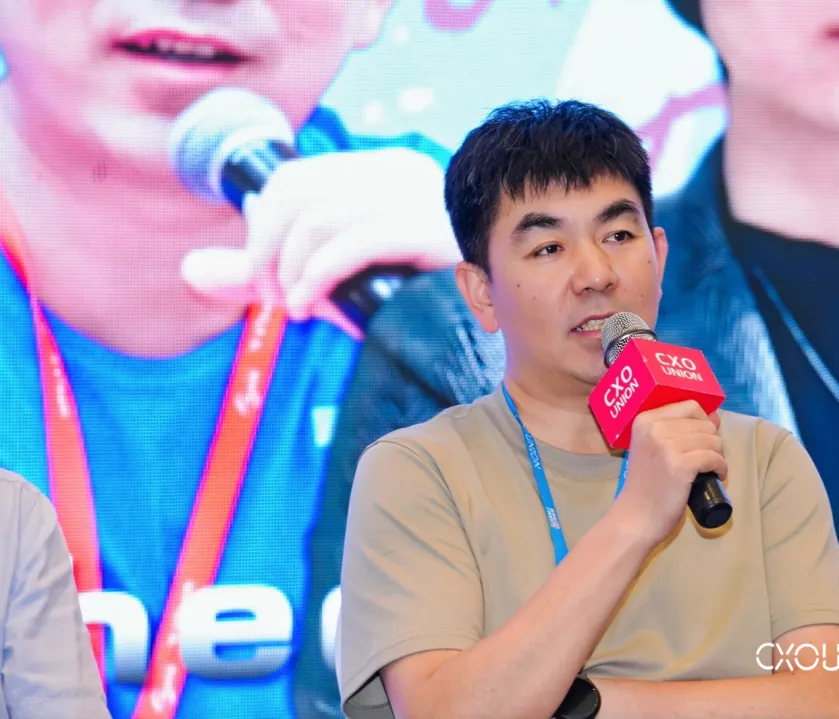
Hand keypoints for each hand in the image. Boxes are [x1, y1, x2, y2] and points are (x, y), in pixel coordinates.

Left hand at [180, 148, 460, 336]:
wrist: (472, 338)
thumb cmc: (401, 307)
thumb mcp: (322, 282)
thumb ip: (260, 273)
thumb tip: (188, 270)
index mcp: (377, 173)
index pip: (296, 178)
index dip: (262, 226)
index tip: (264, 280)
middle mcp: (397, 172)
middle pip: (299, 190)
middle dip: (266, 248)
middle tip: (270, 299)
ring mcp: (416, 197)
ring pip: (320, 216)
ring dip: (288, 267)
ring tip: (292, 308)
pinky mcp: (429, 231)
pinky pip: (353, 241)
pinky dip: (316, 274)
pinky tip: (308, 305)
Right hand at [614, 401, 725, 546]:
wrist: (635, 518)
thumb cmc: (646, 486)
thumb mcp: (651, 448)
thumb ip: (673, 430)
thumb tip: (714, 417)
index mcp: (645, 420)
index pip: (690, 406)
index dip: (704, 421)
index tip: (704, 438)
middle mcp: (654, 428)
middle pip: (705, 423)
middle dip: (712, 442)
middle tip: (706, 460)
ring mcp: (667, 446)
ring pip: (712, 440)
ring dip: (718, 455)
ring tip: (709, 469)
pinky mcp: (680, 465)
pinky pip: (714, 457)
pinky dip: (721, 468)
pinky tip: (716, 476)